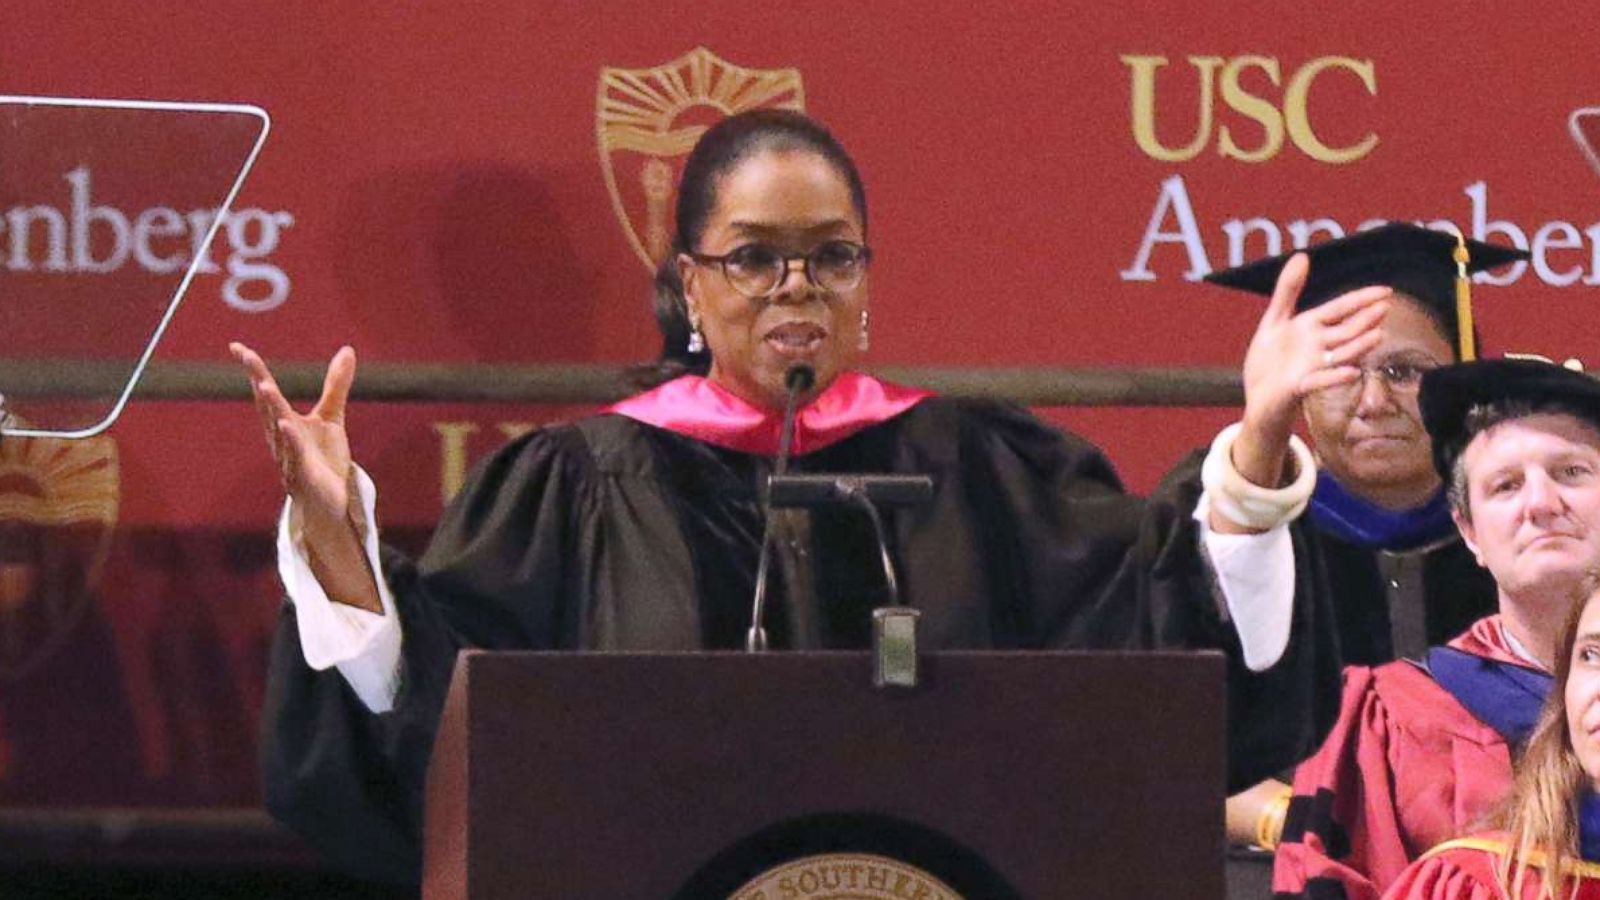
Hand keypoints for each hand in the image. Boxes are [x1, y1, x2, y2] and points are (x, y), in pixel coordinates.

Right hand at [231, 342, 356, 525]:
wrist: (329, 501)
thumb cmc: (323, 460)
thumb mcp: (331, 418)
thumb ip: (335, 385)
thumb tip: (347, 349)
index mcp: (284, 421)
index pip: (265, 391)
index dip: (254, 369)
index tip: (238, 346)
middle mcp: (281, 436)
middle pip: (267, 405)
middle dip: (258, 380)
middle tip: (247, 356)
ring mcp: (290, 455)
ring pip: (278, 429)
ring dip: (271, 407)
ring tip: (264, 385)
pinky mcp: (305, 473)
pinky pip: (296, 454)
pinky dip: (291, 439)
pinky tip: (285, 423)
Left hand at [1235, 253, 1388, 484]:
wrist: (1257, 397)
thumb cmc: (1270, 361)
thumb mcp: (1275, 321)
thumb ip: (1288, 290)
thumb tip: (1302, 256)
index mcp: (1312, 327)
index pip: (1340, 309)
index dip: (1361, 299)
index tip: (1386, 290)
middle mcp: (1317, 347)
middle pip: (1345, 331)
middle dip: (1364, 320)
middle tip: (1385, 308)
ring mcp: (1311, 367)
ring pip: (1339, 355)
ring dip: (1358, 346)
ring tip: (1377, 336)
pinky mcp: (1299, 387)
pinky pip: (1320, 381)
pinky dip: (1335, 377)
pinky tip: (1352, 372)